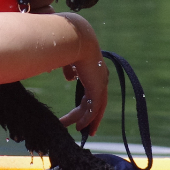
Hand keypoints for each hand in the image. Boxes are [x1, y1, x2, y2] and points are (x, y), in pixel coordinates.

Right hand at [56, 13, 107, 135]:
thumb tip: (69, 77)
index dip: (87, 103)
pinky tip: (80, 127)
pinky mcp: (97, 88)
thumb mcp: (68, 59)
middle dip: (89, 116)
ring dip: (86, 120)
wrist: (76, 38)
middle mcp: (100, 78)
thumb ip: (69, 69)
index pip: (93, 91)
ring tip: (79, 131)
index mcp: (94, 70)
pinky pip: (93, 109)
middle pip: (96, 102)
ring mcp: (100, 83)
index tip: (81, 112)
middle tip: (83, 129)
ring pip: (95, 108)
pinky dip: (87, 119)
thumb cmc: (68, 43)